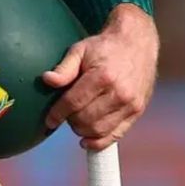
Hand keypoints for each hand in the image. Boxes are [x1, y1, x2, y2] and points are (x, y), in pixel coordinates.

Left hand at [40, 3, 158, 149]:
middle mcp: (120, 92)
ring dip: (82, 130)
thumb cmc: (105, 47)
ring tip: (77, 118)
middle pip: (85, 120)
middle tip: (66, 113)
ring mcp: (131, 104)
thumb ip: (64, 68)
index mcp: (104, 76)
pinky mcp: (137, 111)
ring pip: (98, 130)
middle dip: (70, 120)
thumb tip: (47, 80)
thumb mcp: (81, 50)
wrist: (137, 43)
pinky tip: (87, 140)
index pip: (74, 103)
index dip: (57, 113)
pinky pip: (115, 136)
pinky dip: (98, 142)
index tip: (49, 119)